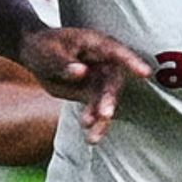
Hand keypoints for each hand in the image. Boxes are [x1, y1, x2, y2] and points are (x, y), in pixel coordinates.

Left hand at [17, 27, 149, 143]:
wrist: (36, 55)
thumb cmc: (43, 47)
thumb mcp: (49, 53)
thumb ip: (64, 63)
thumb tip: (83, 71)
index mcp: (96, 44)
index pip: (117, 52)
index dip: (132, 62)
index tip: (146, 73)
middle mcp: (103, 62)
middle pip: (113, 82)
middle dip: (110, 100)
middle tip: (105, 115)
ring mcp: (99, 79)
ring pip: (107, 101)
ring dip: (102, 119)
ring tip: (93, 137)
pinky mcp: (92, 94)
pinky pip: (97, 110)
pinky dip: (94, 123)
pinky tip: (90, 137)